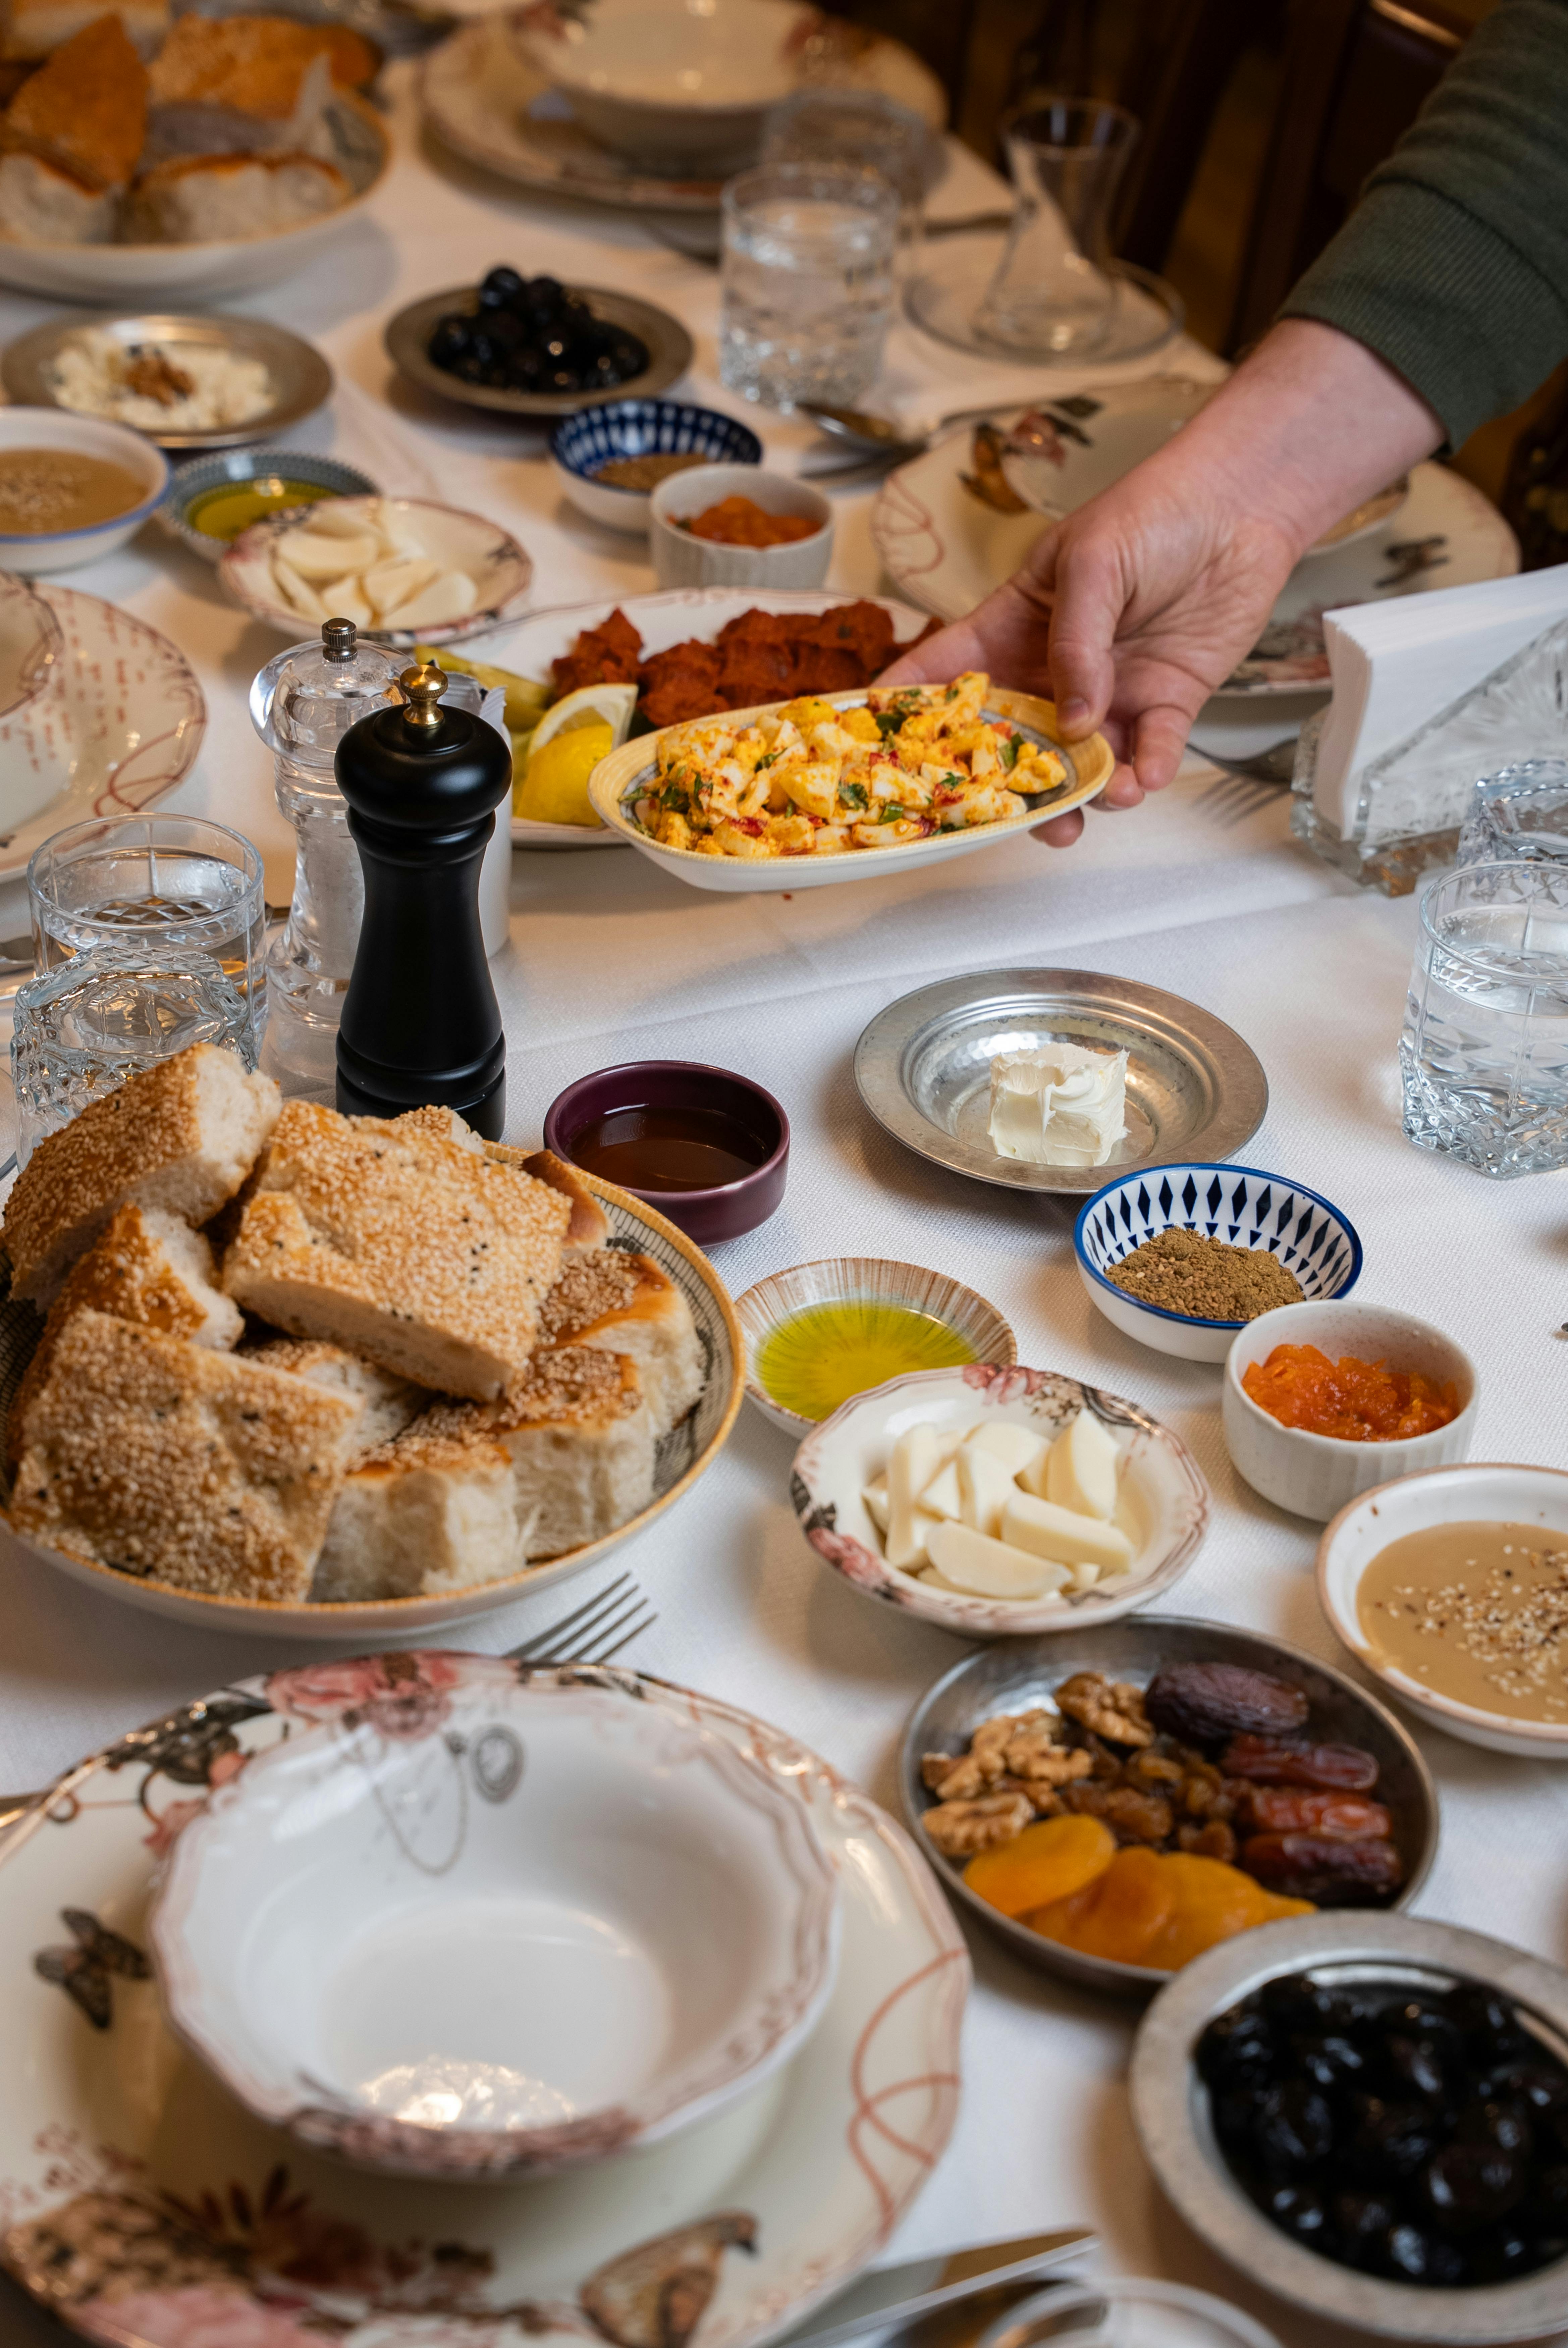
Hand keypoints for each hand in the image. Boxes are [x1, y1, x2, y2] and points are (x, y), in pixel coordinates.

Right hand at [877, 321, 1443, 847]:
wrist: (1240, 505)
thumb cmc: (1152, 510)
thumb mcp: (1090, 562)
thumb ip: (1075, 644)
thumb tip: (1071, 723)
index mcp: (1011, 627)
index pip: (946, 674)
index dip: (912, 714)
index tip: (888, 756)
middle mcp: (1052, 672)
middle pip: (1011, 745)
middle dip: (1007, 788)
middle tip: (1012, 818)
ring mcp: (1108, 693)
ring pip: (1081, 766)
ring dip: (1087, 793)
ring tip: (1104, 797)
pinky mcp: (1163, 704)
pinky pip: (1149, 754)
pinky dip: (1148, 773)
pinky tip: (1148, 777)